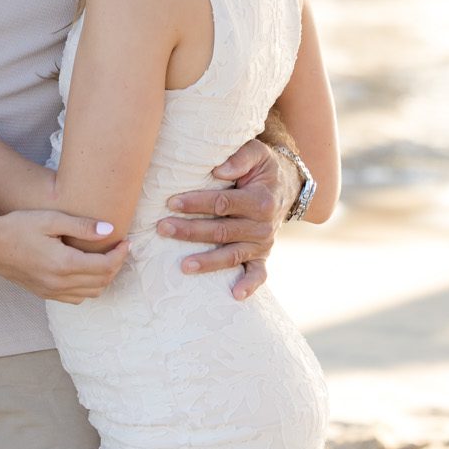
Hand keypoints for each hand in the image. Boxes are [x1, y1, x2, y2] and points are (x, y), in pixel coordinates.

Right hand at [0, 210, 127, 303]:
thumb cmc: (17, 227)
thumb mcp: (50, 219)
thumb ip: (82, 226)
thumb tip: (110, 230)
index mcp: (64, 264)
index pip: (105, 266)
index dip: (120, 254)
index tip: (126, 241)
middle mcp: (59, 283)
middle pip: (102, 282)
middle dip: (115, 266)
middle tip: (118, 248)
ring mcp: (51, 291)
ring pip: (91, 294)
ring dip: (103, 278)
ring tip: (105, 258)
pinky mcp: (44, 293)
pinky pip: (75, 298)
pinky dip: (87, 287)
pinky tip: (85, 270)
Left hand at [156, 138, 293, 301]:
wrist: (286, 187)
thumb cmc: (262, 168)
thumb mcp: (257, 153)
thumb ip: (241, 157)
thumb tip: (219, 170)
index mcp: (259, 200)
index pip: (223, 203)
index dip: (196, 203)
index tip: (171, 202)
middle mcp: (262, 225)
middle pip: (222, 231)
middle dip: (190, 231)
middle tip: (163, 228)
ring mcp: (262, 244)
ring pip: (232, 255)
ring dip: (208, 262)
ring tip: (183, 266)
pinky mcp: (262, 256)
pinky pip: (258, 274)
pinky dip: (249, 285)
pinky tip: (235, 295)